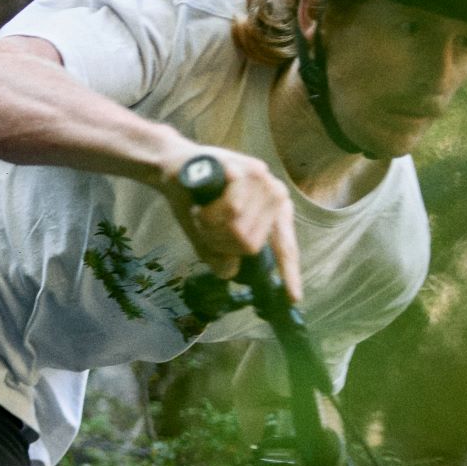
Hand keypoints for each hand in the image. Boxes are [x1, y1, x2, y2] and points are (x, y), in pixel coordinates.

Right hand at [167, 146, 301, 302]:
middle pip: (249, 245)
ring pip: (239, 230)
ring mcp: (264, 182)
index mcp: (273, 212)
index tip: (292, 298)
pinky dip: (208, 214)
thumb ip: (220, 254)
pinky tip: (201, 203)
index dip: (287, 273)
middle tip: (203, 225)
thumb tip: (230, 272)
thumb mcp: (208, 233)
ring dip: (210, 228)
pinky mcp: (248, 171)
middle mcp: (275, 196)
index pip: (284, 247)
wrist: (174, 167)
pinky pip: (230, 211)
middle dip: (218, 243)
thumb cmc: (194, 199)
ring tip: (202, 212)